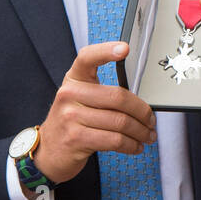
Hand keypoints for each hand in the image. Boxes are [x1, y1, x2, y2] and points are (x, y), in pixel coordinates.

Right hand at [34, 41, 158, 184]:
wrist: (49, 151)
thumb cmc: (73, 122)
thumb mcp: (81, 100)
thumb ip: (104, 93)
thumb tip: (142, 103)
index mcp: (74, 79)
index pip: (88, 58)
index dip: (106, 51)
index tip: (125, 48)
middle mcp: (69, 94)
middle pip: (118, 97)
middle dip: (142, 112)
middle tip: (151, 120)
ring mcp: (70, 117)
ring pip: (120, 122)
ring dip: (141, 132)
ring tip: (148, 136)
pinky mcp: (76, 138)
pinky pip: (115, 140)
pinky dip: (131, 145)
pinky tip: (136, 146)